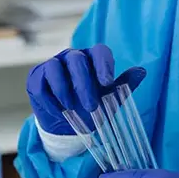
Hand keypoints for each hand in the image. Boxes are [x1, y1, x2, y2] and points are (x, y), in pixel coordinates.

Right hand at [26, 45, 144, 134]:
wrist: (67, 126)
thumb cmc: (90, 108)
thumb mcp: (110, 99)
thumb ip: (123, 85)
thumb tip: (142, 71)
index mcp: (92, 59)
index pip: (99, 52)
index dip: (103, 64)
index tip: (107, 83)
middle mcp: (71, 57)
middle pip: (77, 60)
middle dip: (84, 84)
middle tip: (90, 106)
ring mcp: (52, 66)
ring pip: (55, 67)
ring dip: (63, 89)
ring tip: (71, 108)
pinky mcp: (36, 79)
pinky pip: (40, 84)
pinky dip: (49, 100)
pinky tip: (58, 112)